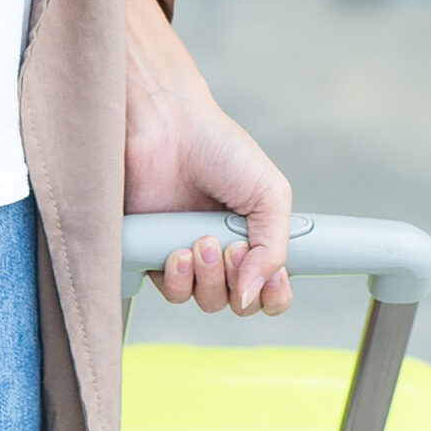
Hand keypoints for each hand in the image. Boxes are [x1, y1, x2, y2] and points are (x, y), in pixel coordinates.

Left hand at [124, 0, 290, 316]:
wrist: (166, 127)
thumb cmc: (219, 149)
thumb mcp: (268, 192)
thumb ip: (274, 248)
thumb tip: (255, 296)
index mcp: (256, 238)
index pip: (273, 289)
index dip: (275, 295)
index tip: (274, 280)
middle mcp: (224, 253)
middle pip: (240, 303)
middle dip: (240, 282)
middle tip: (233, 248)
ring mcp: (189, 258)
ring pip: (207, 301)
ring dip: (209, 279)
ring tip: (201, 241)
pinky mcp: (154, 256)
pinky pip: (171, 293)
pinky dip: (178, 279)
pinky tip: (177, 251)